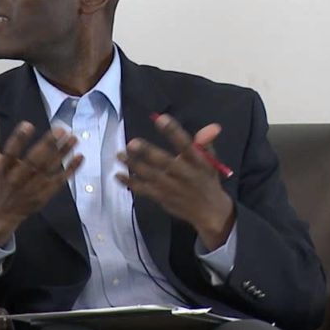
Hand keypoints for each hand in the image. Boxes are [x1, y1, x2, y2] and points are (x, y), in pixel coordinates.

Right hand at [0, 110, 82, 245]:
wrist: (2, 211)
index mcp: (3, 168)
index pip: (10, 152)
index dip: (18, 140)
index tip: (28, 125)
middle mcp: (19, 178)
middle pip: (34, 161)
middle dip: (47, 145)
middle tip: (60, 129)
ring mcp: (34, 187)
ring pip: (49, 168)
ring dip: (63, 153)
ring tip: (73, 138)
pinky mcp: (45, 193)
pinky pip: (59, 180)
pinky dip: (70, 170)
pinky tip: (79, 157)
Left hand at [116, 113, 233, 249]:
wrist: (210, 211)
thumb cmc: (206, 179)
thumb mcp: (210, 161)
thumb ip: (205, 142)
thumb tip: (212, 126)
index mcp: (197, 162)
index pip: (186, 145)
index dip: (173, 132)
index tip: (161, 119)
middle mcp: (183, 174)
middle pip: (164, 162)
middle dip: (147, 152)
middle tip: (132, 143)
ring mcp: (170, 187)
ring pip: (149, 175)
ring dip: (133, 165)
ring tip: (119, 155)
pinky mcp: (161, 197)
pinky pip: (143, 189)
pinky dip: (129, 183)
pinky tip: (118, 175)